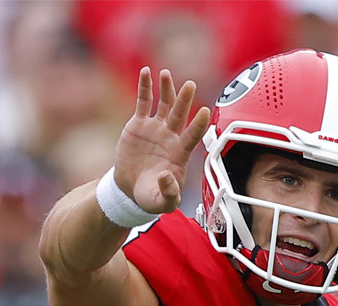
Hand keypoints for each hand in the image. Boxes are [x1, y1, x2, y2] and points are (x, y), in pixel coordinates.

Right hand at [113, 67, 210, 214]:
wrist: (131, 189)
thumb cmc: (151, 196)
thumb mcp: (161, 202)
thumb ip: (168, 193)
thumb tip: (167, 176)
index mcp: (180, 153)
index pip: (193, 136)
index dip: (199, 125)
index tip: (206, 111)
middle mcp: (171, 137)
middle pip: (180, 115)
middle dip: (184, 100)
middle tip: (190, 84)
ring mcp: (156, 128)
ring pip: (164, 104)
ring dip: (166, 89)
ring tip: (166, 74)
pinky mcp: (140, 124)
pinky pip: (144, 102)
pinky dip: (145, 87)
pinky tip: (146, 72)